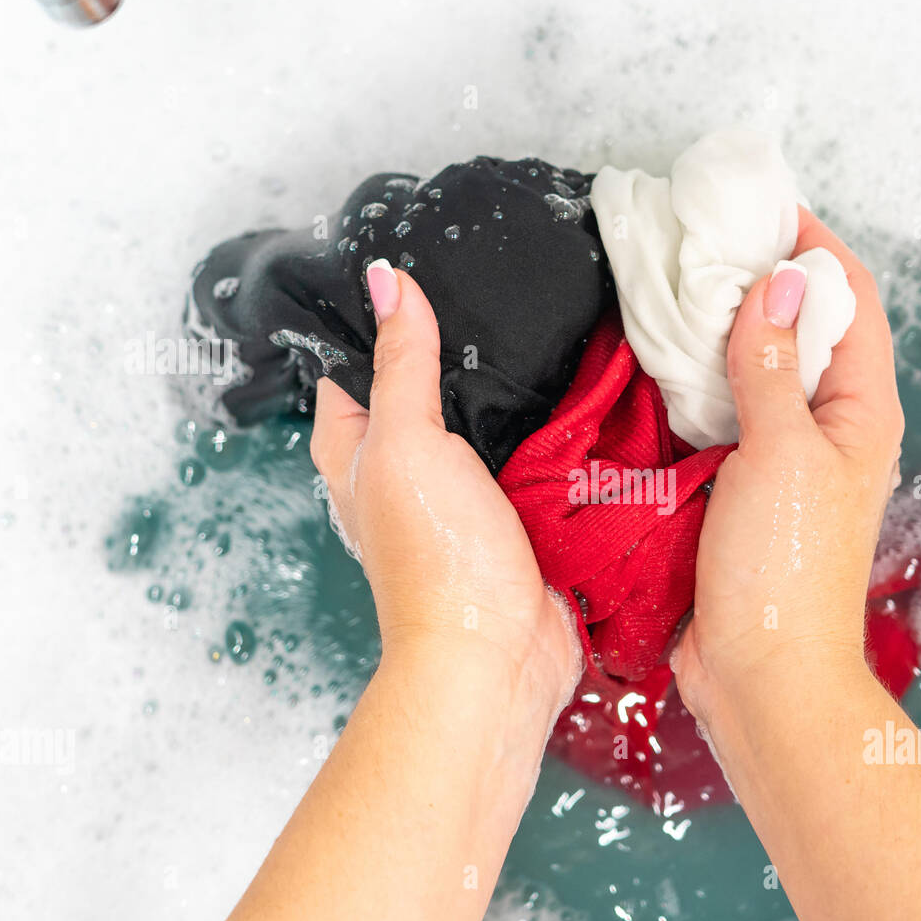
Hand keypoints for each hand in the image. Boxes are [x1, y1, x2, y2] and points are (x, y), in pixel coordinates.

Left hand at [310, 262, 580, 727]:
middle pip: (421, 389)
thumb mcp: (407, 442)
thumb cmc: (435, 558)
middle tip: (492, 287)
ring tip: (541, 328)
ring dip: (506, 392)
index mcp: (354, 451)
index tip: (413, 268)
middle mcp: (401, 471)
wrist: (500, 652)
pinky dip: (542, 433)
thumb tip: (386, 281)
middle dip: (452, 349)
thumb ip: (401, 363)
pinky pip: (524, 459)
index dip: (373, 321)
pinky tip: (570, 398)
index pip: (350, 366)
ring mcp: (458, 496)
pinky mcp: (509, 516)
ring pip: (479, 422)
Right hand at [672, 209, 903, 724]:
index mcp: (860, 413)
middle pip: (808, 328)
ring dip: (726, 329)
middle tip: (700, 242)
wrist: (761, 678)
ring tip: (674, 289)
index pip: (852, 298)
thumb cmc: (784, 574)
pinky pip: (726, 415)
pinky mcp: (743, 489)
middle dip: (762, 278)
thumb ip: (776, 365)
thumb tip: (783, 279)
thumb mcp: (780, 453)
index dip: (812, 244)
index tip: (758, 206)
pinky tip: (658, 365)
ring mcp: (786, 460)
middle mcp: (830, 429)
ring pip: (762, 370)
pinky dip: (698, 382)